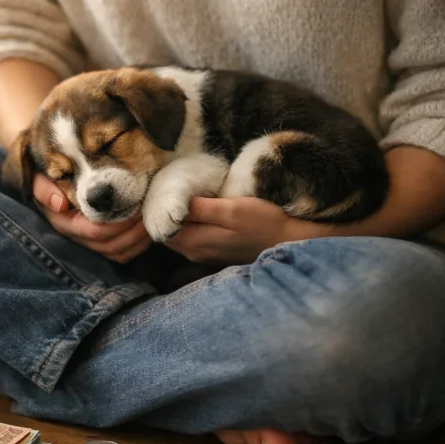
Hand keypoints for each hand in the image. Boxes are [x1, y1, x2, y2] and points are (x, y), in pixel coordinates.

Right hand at [32, 173, 152, 262]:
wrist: (53, 176)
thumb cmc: (50, 174)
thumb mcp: (40, 177)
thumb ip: (43, 188)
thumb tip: (59, 204)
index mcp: (64, 222)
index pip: (94, 231)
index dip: (117, 222)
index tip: (136, 202)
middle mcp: (77, 237)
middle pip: (111, 245)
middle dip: (133, 230)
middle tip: (149, 208)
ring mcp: (90, 244)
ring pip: (119, 253)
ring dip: (139, 238)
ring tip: (150, 216)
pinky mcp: (102, 245)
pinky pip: (123, 254)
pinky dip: (138, 244)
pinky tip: (146, 227)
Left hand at [166, 197, 327, 265]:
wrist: (287, 241)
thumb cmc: (262, 222)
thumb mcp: (231, 210)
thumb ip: (200, 209)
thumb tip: (170, 204)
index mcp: (194, 242)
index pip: (159, 227)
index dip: (157, 208)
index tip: (162, 188)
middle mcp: (193, 253)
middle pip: (166, 232)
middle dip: (164, 213)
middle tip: (169, 189)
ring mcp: (203, 255)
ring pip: (178, 235)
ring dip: (176, 218)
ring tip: (181, 196)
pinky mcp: (213, 252)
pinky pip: (191, 238)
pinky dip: (188, 224)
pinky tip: (196, 210)